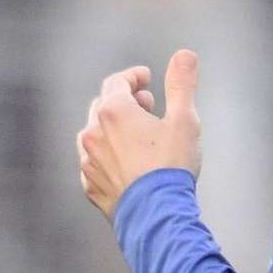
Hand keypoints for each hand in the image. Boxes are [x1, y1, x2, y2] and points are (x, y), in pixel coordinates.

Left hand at [77, 50, 207, 217]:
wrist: (156, 216)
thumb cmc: (170, 168)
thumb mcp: (184, 120)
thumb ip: (182, 84)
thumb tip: (184, 56)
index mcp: (114, 112)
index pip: (116, 82)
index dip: (132, 77)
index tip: (146, 78)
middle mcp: (93, 134)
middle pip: (103, 105)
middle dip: (124, 100)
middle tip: (146, 105)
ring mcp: (88, 161)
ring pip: (94, 133)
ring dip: (113, 127)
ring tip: (136, 134)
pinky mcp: (90, 185)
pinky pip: (93, 162)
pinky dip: (106, 154)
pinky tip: (124, 161)